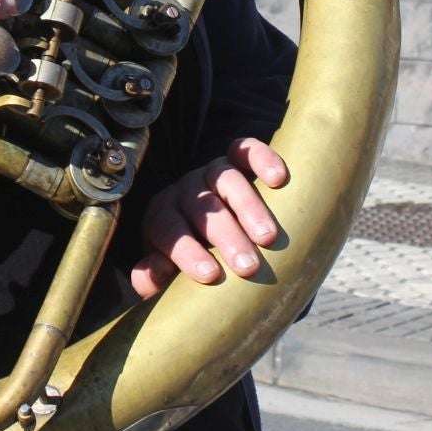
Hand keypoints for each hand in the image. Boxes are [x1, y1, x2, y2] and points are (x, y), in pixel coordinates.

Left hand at [129, 137, 289, 299]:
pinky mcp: (236, 159)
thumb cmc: (191, 254)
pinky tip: (278, 178)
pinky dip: (262, 159)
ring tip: (268, 238)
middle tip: (248, 266)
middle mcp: (186, 191)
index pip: (169, 230)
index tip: (211, 275)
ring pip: (227, 180)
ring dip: (249, 209)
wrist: (211, 228)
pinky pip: (246, 151)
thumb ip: (153, 275)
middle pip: (203, 208)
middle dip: (226, 237)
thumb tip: (153, 278)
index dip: (187, 252)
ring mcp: (211, 172)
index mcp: (162, 215)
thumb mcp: (167, 267)